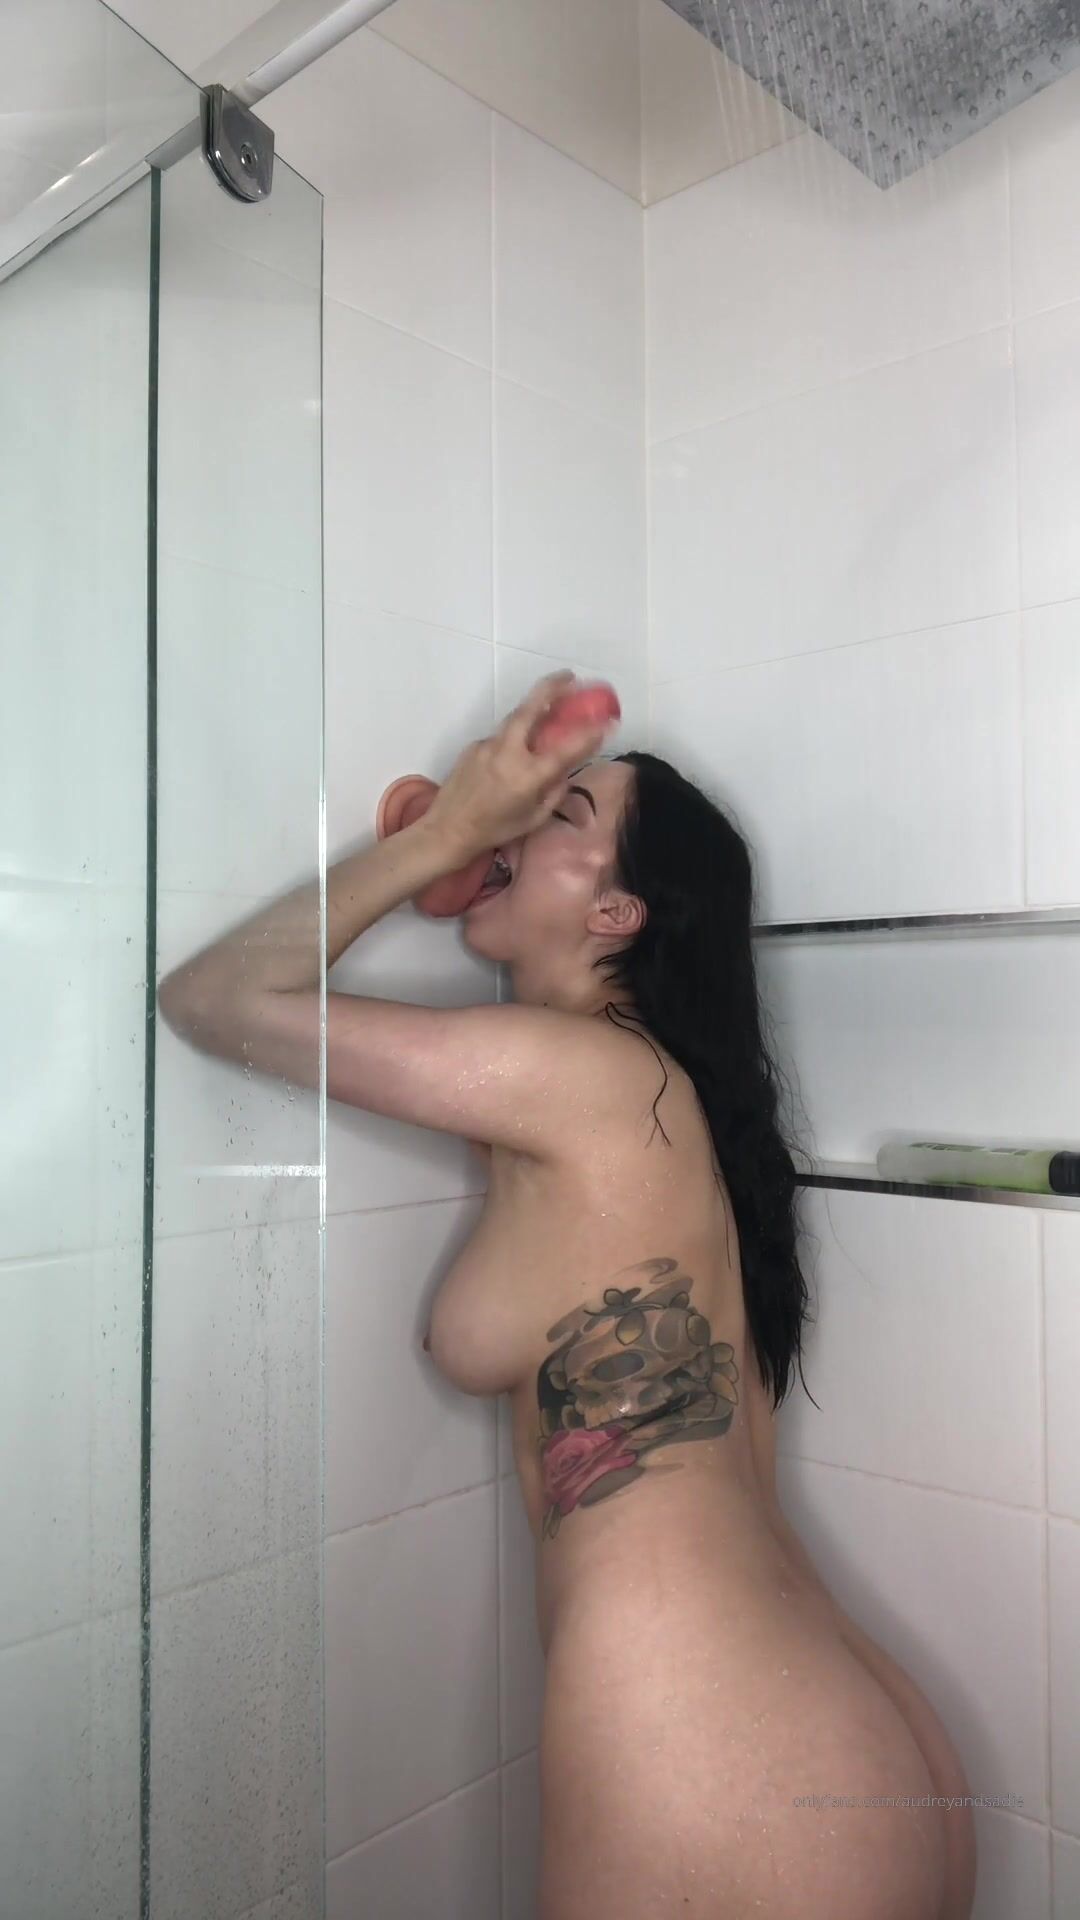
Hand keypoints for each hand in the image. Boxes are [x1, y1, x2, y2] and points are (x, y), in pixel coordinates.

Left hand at [421, 670, 610, 863]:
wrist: (448, 829)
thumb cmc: (495, 830)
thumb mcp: (534, 818)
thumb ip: (554, 791)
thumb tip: (565, 770)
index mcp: (528, 776)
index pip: (567, 748)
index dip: (590, 733)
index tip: (607, 721)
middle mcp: (508, 754)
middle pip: (532, 709)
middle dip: (552, 687)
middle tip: (571, 677)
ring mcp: (488, 745)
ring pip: (515, 719)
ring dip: (535, 707)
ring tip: (551, 703)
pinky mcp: (474, 745)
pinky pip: (501, 737)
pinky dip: (514, 738)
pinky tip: (515, 752)